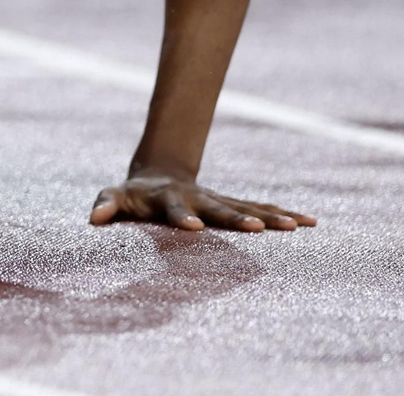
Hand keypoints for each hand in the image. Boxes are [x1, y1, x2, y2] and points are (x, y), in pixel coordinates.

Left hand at [88, 171, 314, 231]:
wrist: (157, 176)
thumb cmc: (132, 195)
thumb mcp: (113, 197)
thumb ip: (105, 204)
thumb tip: (94, 218)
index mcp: (168, 199)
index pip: (174, 209)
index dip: (182, 218)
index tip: (194, 228)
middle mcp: (199, 198)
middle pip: (220, 208)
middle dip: (238, 218)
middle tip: (257, 227)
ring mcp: (219, 200)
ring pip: (248, 206)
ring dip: (271, 216)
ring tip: (298, 226)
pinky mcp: (233, 205)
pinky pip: (261, 208)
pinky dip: (283, 214)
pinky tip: (310, 223)